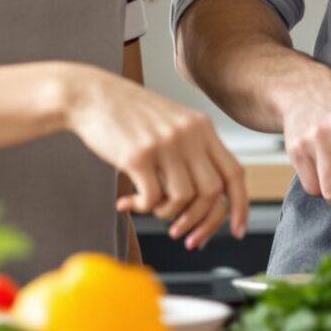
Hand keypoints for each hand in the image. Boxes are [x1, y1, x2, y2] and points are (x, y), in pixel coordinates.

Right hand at [57, 67, 248, 247]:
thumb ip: (192, 150)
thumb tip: (207, 199)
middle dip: (200, 222)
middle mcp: (189, 134)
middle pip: (212, 192)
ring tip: (150, 208)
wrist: (90, 95)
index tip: (237, 231)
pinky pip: (152, 198)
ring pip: (183, 198)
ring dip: (167, 214)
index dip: (240, 206)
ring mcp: (164, 143)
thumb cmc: (129, 114)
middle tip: (182, 235)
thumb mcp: (172, 122)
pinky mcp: (138, 155)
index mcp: (202, 127)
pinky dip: (142, 208)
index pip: (234, 173)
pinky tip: (128, 202)